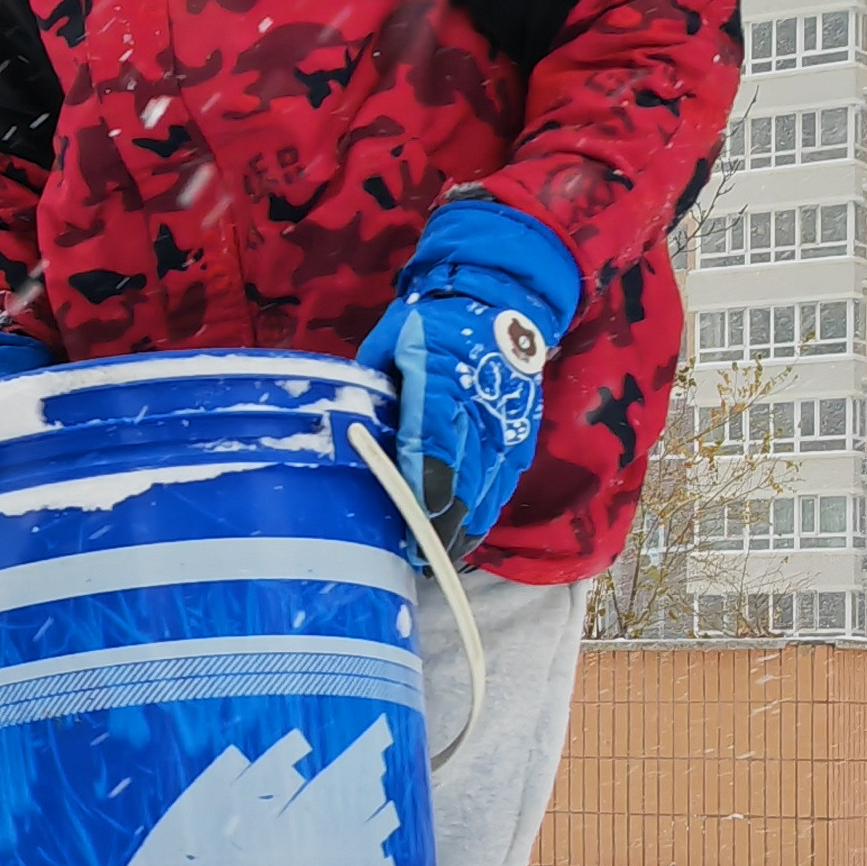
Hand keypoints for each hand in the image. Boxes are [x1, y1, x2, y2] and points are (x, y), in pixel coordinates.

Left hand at [357, 200, 580, 554]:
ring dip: (459, 528)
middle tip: (412, 561)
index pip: (430, 444)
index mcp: (440, 382)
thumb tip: (347, 429)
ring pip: (485, 490)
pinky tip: (461, 539)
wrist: (502, 302)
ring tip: (433, 562)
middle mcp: (478, 409)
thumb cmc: (433, 323)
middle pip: (461, 478)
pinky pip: (502, 485)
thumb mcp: (391, 344)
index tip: (407, 523)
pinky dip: (482, 515)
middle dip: (437, 523)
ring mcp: (505, 426)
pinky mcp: (519, 438)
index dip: (420, 487)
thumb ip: (373, 389)